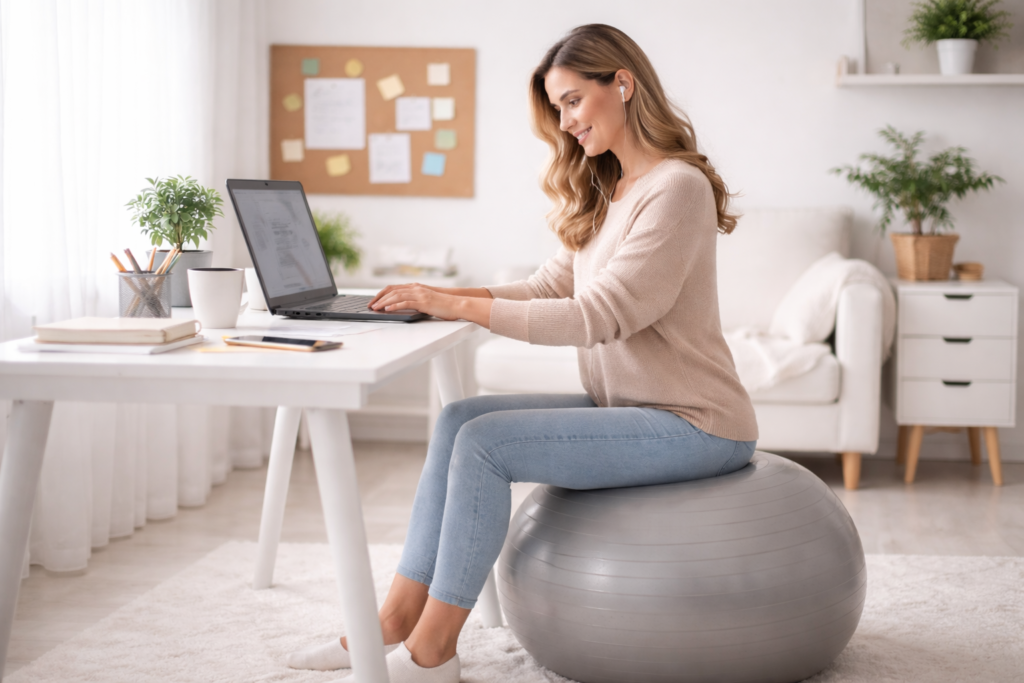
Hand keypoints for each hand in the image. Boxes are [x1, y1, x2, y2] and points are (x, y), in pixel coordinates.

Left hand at [369, 283, 491, 326]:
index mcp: (415, 287)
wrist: (457, 305)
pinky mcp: (424, 302)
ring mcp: (420, 294)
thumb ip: (415, 301)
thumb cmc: (443, 305)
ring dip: (384, 302)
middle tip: (370, 305)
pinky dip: (395, 305)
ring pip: (397, 295)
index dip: (381, 293)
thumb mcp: (426, 300)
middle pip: (392, 290)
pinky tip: (388, 309)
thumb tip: (401, 306)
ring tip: (375, 308)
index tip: (373, 300)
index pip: (393, 287)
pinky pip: (406, 302)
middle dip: (378, 297)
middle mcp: (416, 288)